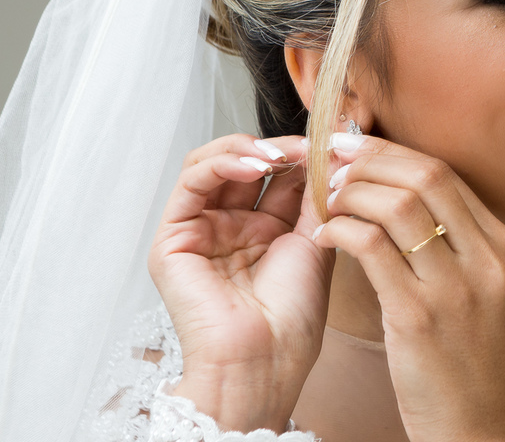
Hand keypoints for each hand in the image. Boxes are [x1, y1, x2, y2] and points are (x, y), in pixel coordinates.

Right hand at [148, 134, 332, 432]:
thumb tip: (330, 150)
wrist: (265, 360)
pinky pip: (191, 182)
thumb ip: (315, 195)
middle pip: (247, 164)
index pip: (279, 174)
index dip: (302, 155)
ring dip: (249, 149)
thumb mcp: (315, 242)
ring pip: (213, 164)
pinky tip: (253, 164)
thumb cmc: (293, 318)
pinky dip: (221, 162)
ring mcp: (201, 230)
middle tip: (308, 145)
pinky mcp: (173, 237)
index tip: (332, 144)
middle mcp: (231, 227)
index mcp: (266, 231)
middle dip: (279, 148)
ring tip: (279, 154)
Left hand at [313, 133, 504, 441]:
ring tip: (327, 201)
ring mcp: (455, 288)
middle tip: (333, 161)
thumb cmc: (470, 359)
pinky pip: (371, 247)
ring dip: (351, 193)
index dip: (393, 153)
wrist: (480, 426)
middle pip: (424, 176)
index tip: (357, 148)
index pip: (445, 172)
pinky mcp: (418, 317)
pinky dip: (341, 230)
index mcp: (504, 247)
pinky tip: (325, 235)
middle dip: (370, 160)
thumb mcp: (482, 289)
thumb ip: (454, 241)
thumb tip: (397, 191)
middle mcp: (486, 260)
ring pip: (396, 204)